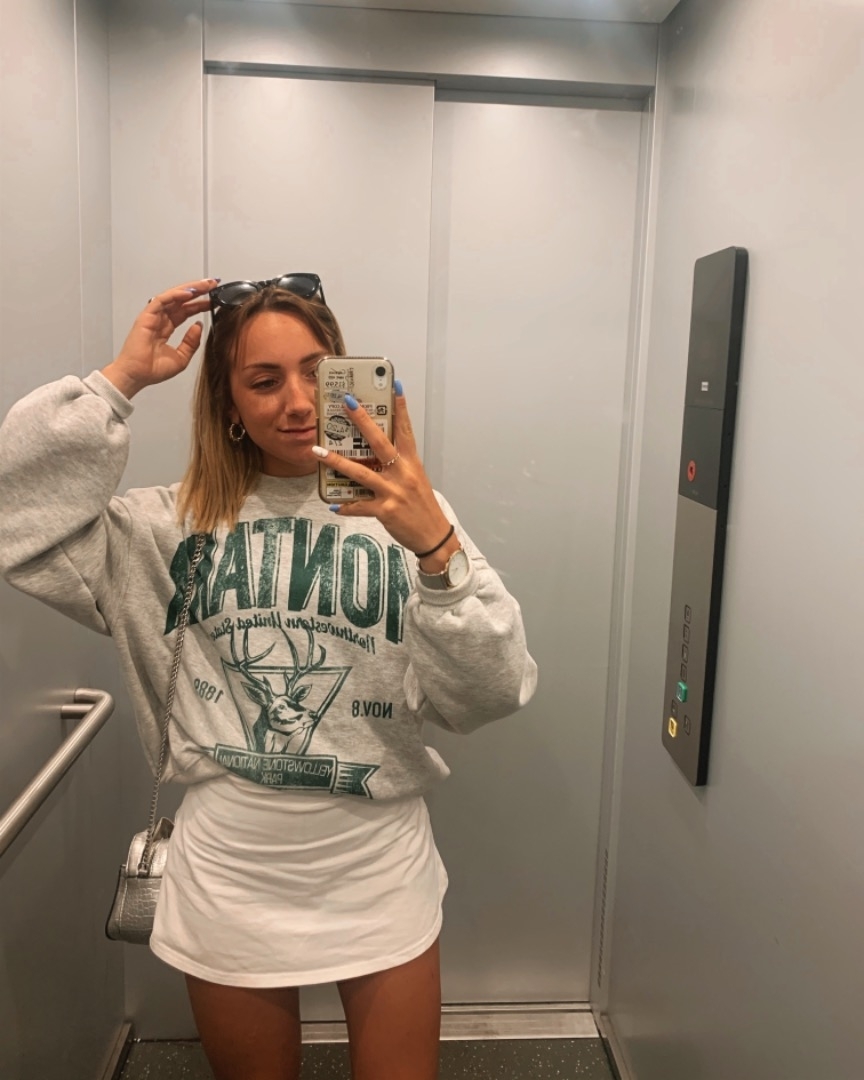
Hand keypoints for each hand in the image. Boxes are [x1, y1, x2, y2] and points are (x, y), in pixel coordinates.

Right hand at [101, 278, 216, 398]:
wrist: (136, 376)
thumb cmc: (152, 370)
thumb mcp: (181, 358)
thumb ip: (191, 342)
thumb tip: (198, 326)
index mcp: (167, 328)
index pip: (186, 311)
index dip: (200, 304)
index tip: (215, 300)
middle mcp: (160, 319)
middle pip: (181, 300)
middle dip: (198, 291)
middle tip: (214, 285)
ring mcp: (153, 316)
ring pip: (173, 296)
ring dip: (189, 289)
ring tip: (205, 285)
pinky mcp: (146, 316)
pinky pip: (161, 301)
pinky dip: (175, 295)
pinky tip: (189, 293)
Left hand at [314, 386, 460, 570]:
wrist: (434, 537)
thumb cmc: (422, 507)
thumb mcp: (415, 480)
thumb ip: (397, 466)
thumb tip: (374, 455)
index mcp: (412, 463)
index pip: (406, 429)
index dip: (401, 407)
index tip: (394, 386)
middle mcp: (403, 474)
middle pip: (380, 442)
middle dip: (362, 421)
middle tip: (347, 402)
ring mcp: (394, 492)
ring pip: (361, 473)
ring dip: (336, 461)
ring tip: (318, 451)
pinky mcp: (385, 511)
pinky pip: (359, 506)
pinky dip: (346, 505)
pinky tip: (335, 504)